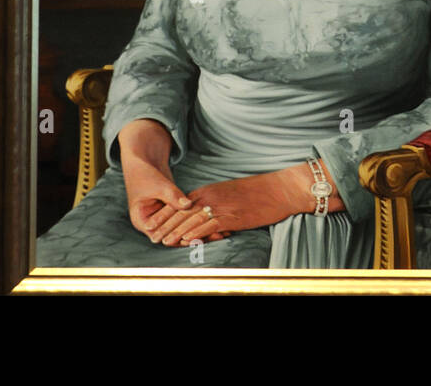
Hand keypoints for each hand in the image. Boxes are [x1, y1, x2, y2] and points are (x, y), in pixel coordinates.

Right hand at [117, 120, 230, 245]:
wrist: (143, 161)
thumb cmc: (145, 172)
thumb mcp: (159, 186)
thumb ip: (173, 197)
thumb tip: (188, 205)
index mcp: (141, 221)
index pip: (162, 236)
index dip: (180, 238)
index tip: (198, 239)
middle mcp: (151, 223)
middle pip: (173, 236)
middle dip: (194, 237)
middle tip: (215, 237)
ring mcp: (161, 218)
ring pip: (181, 229)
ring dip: (199, 231)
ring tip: (220, 234)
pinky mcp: (171, 210)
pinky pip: (185, 219)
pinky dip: (197, 220)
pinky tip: (215, 224)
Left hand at [162, 163, 344, 245]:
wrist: (280, 189)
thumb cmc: (258, 193)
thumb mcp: (231, 195)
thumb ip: (215, 205)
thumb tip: (204, 221)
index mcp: (210, 190)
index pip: (180, 204)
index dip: (165, 215)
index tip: (153, 224)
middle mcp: (211, 196)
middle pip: (181, 212)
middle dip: (164, 224)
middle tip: (151, 235)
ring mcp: (221, 206)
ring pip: (191, 220)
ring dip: (175, 231)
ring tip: (162, 241)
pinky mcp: (232, 216)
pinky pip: (209, 225)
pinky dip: (195, 233)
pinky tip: (185, 239)